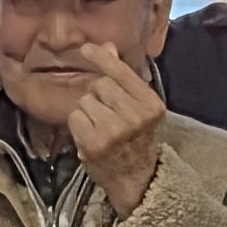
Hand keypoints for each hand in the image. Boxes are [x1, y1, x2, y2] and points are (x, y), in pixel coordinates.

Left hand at [69, 45, 169, 218]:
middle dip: (98, 95)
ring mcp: (113, 131)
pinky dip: (78, 125)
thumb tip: (107, 47)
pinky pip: (75, 117)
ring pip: (85, 100)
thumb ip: (124, 78)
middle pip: (100, 85)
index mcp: (151, 104)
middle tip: (108, 114)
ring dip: (87, 110)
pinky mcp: (93, 144)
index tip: (86, 48)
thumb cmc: (136, 139)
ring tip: (100, 127)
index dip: (102, 58)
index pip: (121, 73)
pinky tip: (90, 136)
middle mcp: (135, 117)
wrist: (136, 179)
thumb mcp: (139, 108)